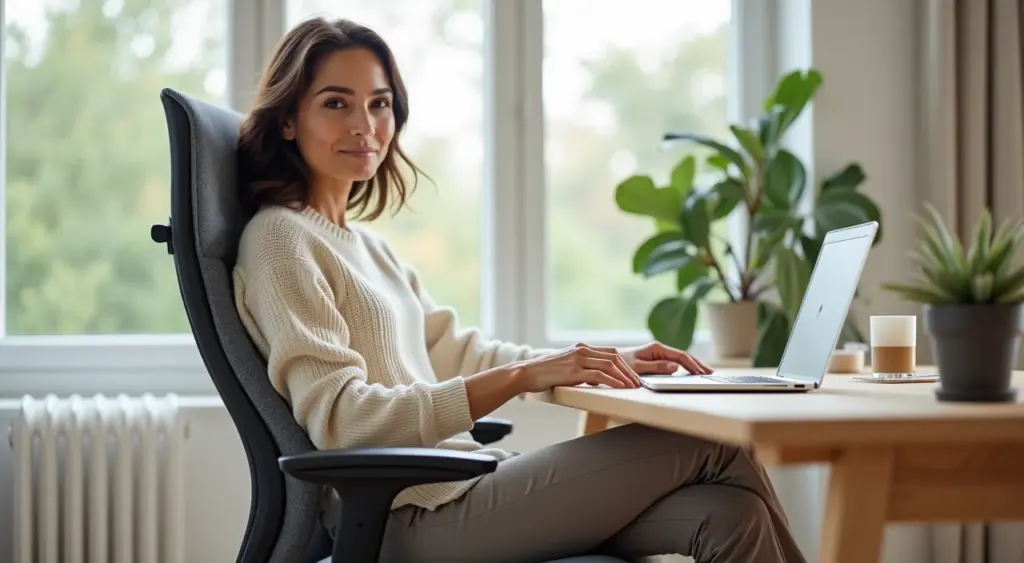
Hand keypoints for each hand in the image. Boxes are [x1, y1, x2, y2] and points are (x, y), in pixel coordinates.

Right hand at [510, 343, 641, 392]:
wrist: (526, 373)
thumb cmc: (544, 373)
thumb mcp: (567, 367)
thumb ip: (582, 369)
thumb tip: (598, 379)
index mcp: (581, 348)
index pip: (610, 353)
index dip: (625, 365)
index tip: (633, 376)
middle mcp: (581, 350)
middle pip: (614, 357)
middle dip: (629, 371)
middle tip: (638, 383)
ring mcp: (578, 359)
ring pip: (610, 365)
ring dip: (624, 377)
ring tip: (633, 387)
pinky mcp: (573, 371)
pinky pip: (599, 375)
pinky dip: (613, 381)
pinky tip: (620, 388)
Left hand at [617, 341, 712, 374]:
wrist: (608, 362)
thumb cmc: (620, 365)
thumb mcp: (637, 368)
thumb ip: (656, 367)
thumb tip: (676, 366)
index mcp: (656, 348)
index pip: (680, 356)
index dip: (693, 365)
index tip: (702, 373)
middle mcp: (659, 349)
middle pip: (684, 356)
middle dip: (697, 364)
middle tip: (711, 373)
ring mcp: (658, 353)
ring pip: (681, 358)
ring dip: (693, 365)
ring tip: (706, 372)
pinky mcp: (657, 359)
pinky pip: (675, 362)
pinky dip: (686, 366)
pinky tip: (693, 371)